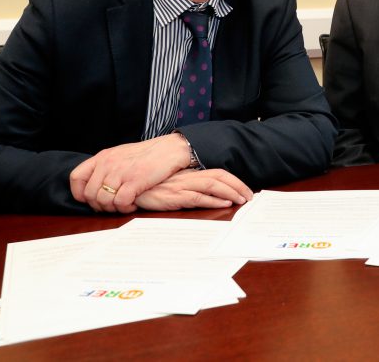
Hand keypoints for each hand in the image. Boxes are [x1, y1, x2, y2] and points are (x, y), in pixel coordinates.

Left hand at [69, 134, 191, 212]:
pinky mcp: (134, 181)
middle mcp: (108, 164)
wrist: (170, 149)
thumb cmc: (147, 154)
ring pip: (104, 201)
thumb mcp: (120, 155)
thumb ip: (106, 167)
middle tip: (113, 205)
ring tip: (124, 205)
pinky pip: (120, 203)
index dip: (80, 193)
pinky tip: (133, 204)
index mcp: (103, 157)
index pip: (77, 178)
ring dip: (113, 208)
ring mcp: (121, 172)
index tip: (91, 199)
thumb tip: (95, 186)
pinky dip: (125, 208)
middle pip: (90, 194)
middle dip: (100, 206)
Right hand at [135, 169, 253, 210]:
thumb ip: (188, 187)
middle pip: (219, 177)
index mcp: (189, 174)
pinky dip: (213, 200)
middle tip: (250, 196)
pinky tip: (224, 204)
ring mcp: (181, 186)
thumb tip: (207, 195)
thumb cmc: (150, 188)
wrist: (128, 188)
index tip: (245, 190)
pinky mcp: (174, 196)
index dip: (233, 181)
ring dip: (230, 192)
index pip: (217, 173)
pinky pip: (197, 197)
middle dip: (237, 186)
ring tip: (242, 200)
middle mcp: (188, 177)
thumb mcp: (172, 186)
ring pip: (212, 185)